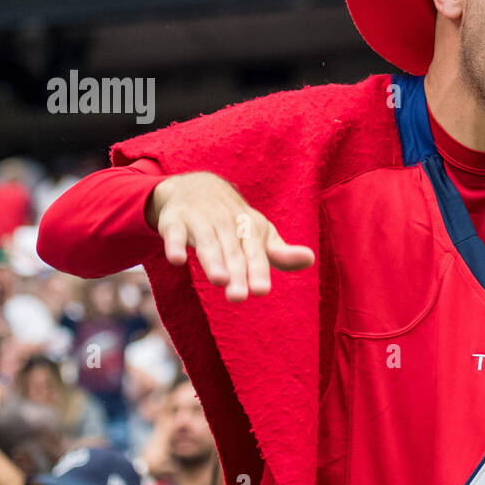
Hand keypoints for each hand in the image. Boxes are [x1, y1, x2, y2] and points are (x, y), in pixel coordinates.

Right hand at [147, 172, 315, 301]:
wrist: (197, 187)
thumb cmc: (235, 221)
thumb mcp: (259, 235)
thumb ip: (280, 253)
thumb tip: (311, 259)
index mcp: (250, 227)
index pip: (255, 251)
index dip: (258, 270)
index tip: (261, 290)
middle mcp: (226, 222)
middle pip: (232, 250)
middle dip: (236, 272)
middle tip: (238, 297)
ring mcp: (199, 220)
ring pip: (207, 241)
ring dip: (212, 260)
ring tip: (219, 280)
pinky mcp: (174, 221)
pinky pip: (173, 233)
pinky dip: (173, 245)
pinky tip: (177, 261)